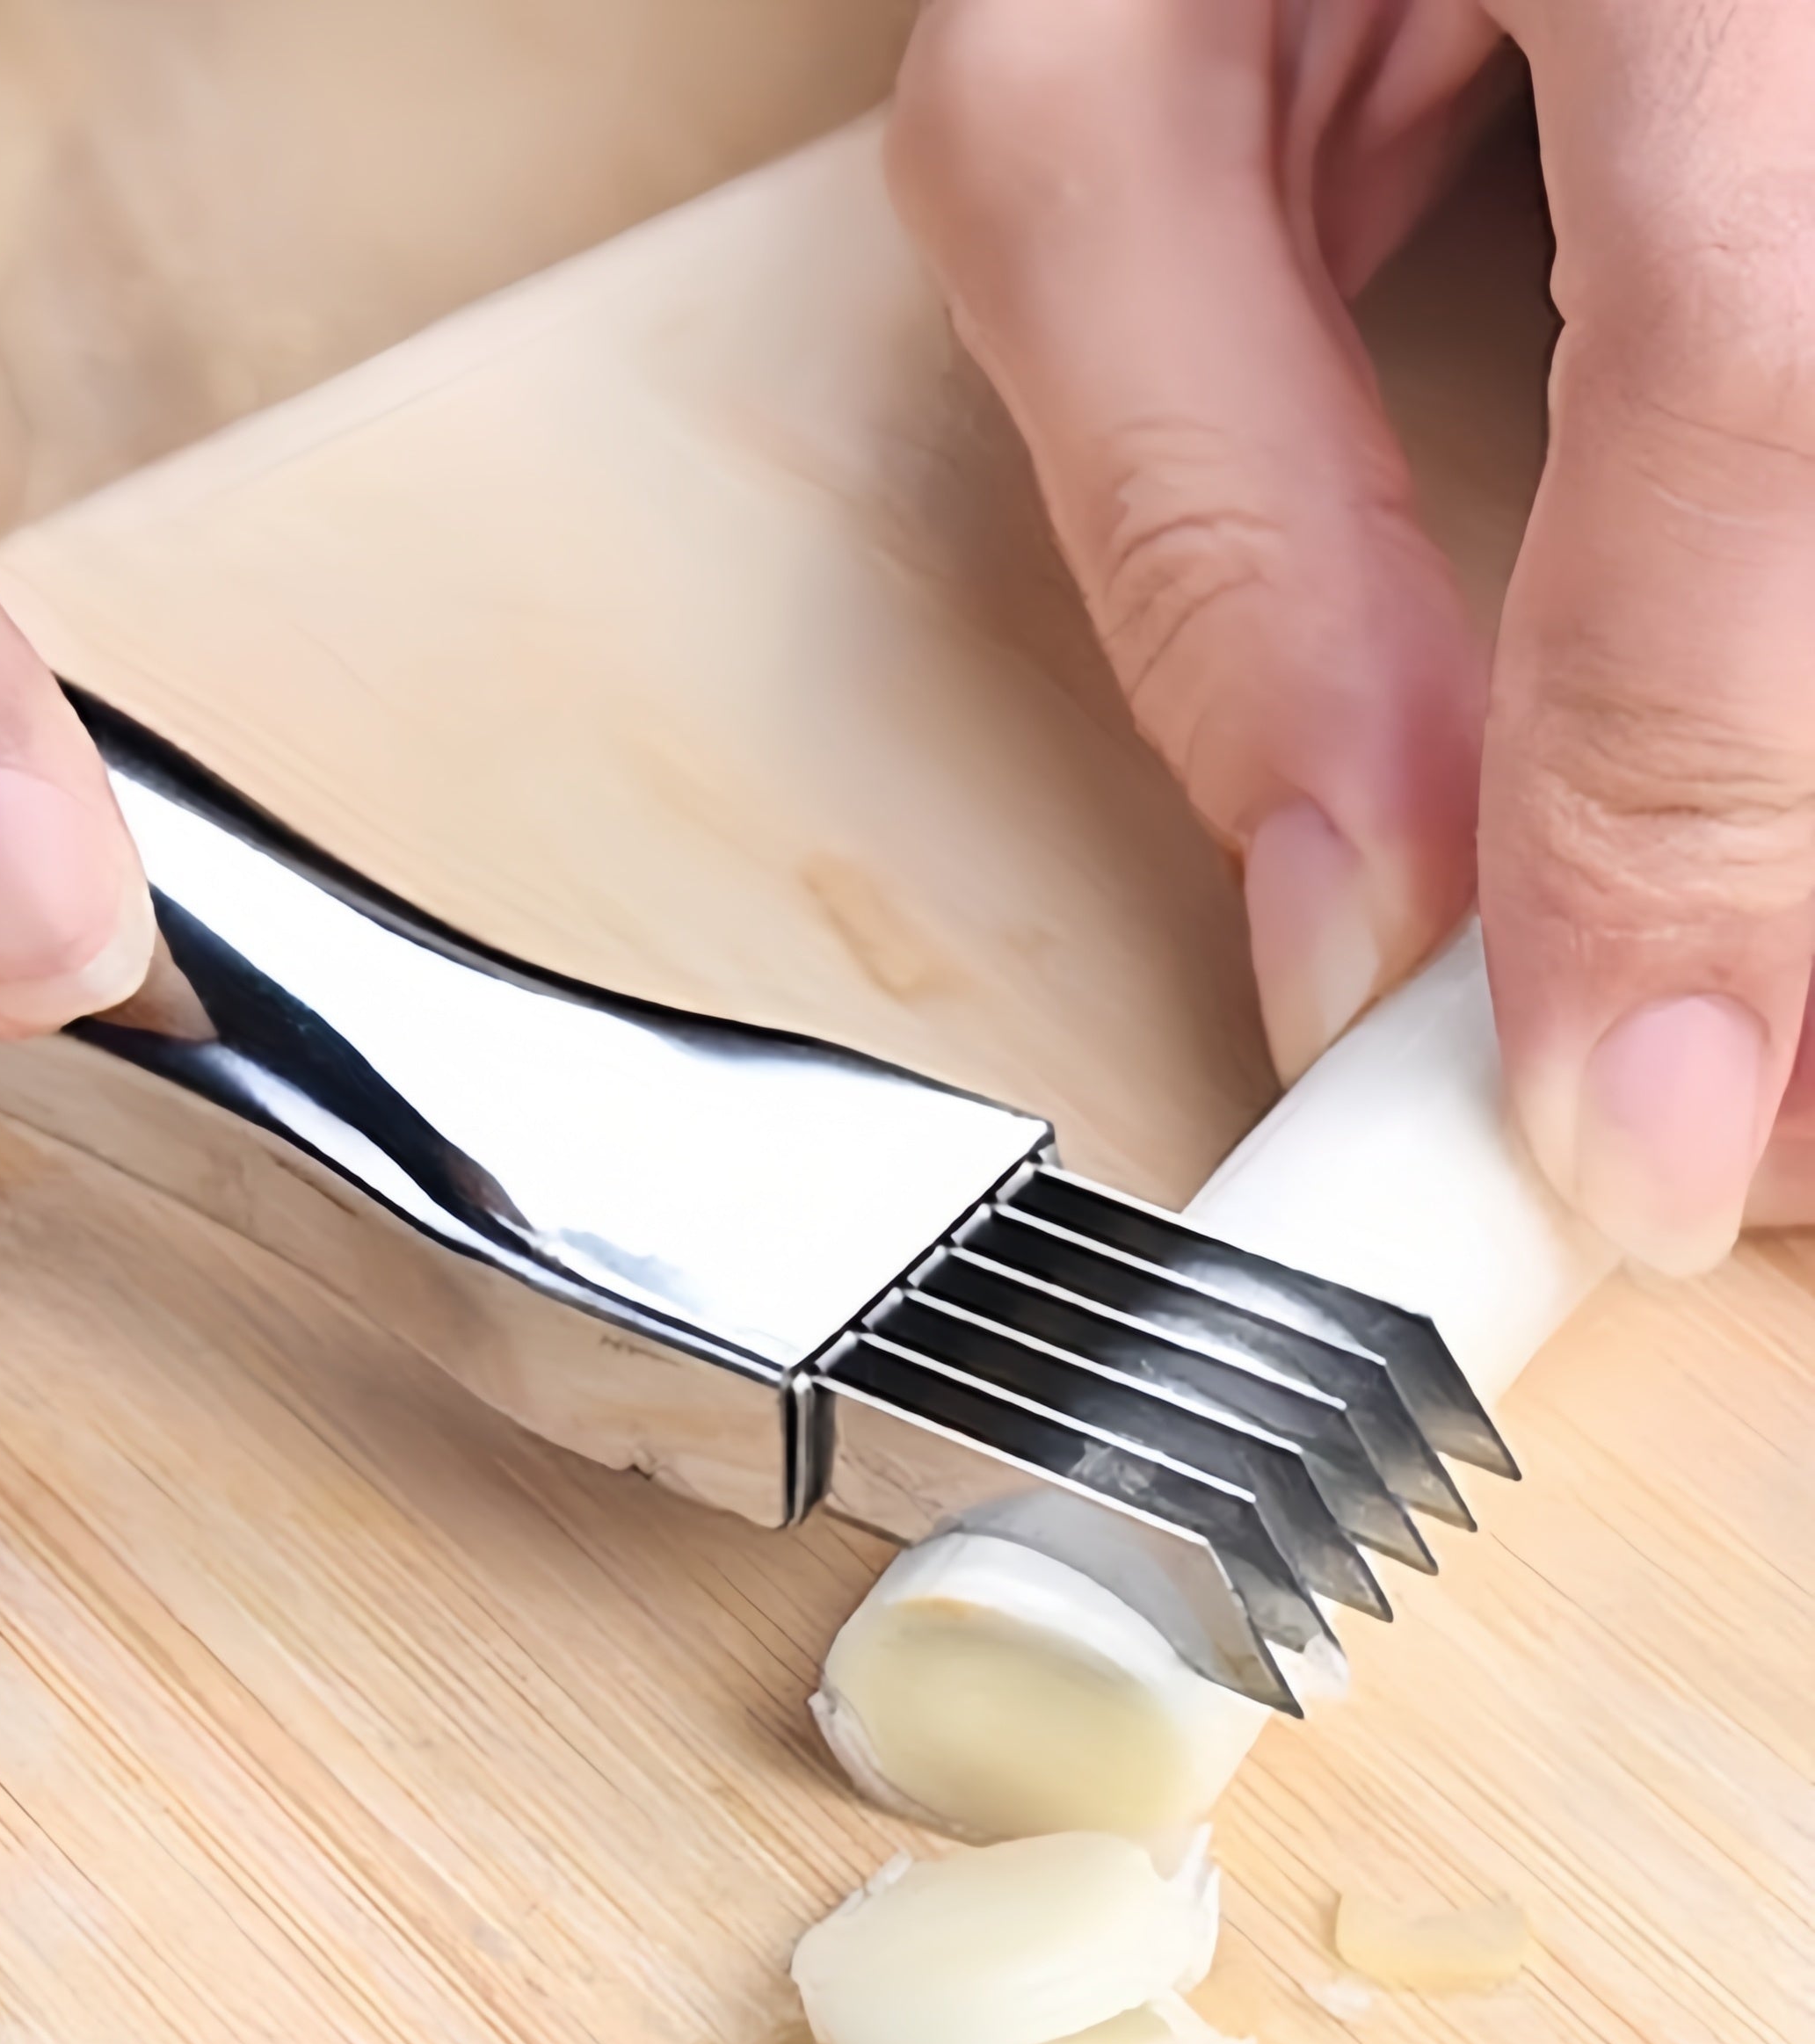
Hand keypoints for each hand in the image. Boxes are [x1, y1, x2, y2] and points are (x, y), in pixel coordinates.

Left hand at [889, 0, 1814, 1271]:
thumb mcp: (1094, 107)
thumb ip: (1204, 503)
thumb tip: (1344, 913)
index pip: (1763, 394)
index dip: (1701, 816)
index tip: (1631, 1135)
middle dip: (1806, 878)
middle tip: (1725, 1142)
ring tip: (1748, 1040)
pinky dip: (1805, 704)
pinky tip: (1752, 854)